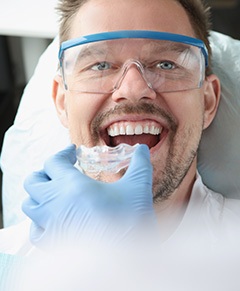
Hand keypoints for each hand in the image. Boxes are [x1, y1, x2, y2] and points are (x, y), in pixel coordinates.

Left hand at [22, 144, 157, 249]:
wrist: (122, 261)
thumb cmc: (129, 221)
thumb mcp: (138, 187)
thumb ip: (140, 164)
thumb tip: (142, 149)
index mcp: (71, 185)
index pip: (53, 161)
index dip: (63, 153)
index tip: (72, 152)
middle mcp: (54, 202)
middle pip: (33, 180)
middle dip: (45, 172)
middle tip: (59, 171)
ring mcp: (49, 224)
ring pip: (29, 203)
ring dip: (38, 195)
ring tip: (54, 193)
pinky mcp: (51, 243)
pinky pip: (34, 230)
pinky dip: (39, 221)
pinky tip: (53, 219)